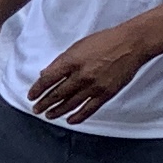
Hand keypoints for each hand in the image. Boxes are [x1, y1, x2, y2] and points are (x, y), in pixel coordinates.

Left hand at [27, 23, 152, 126]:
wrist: (131, 44)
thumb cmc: (105, 41)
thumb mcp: (78, 46)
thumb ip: (61, 61)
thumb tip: (46, 74)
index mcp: (72, 61)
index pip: (48, 79)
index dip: (37, 89)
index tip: (31, 96)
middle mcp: (81, 75)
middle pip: (57, 94)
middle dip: (44, 103)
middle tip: (36, 109)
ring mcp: (94, 86)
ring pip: (71, 104)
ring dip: (57, 111)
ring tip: (49, 115)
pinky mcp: (106, 93)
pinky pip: (89, 109)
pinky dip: (78, 117)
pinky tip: (70, 120)